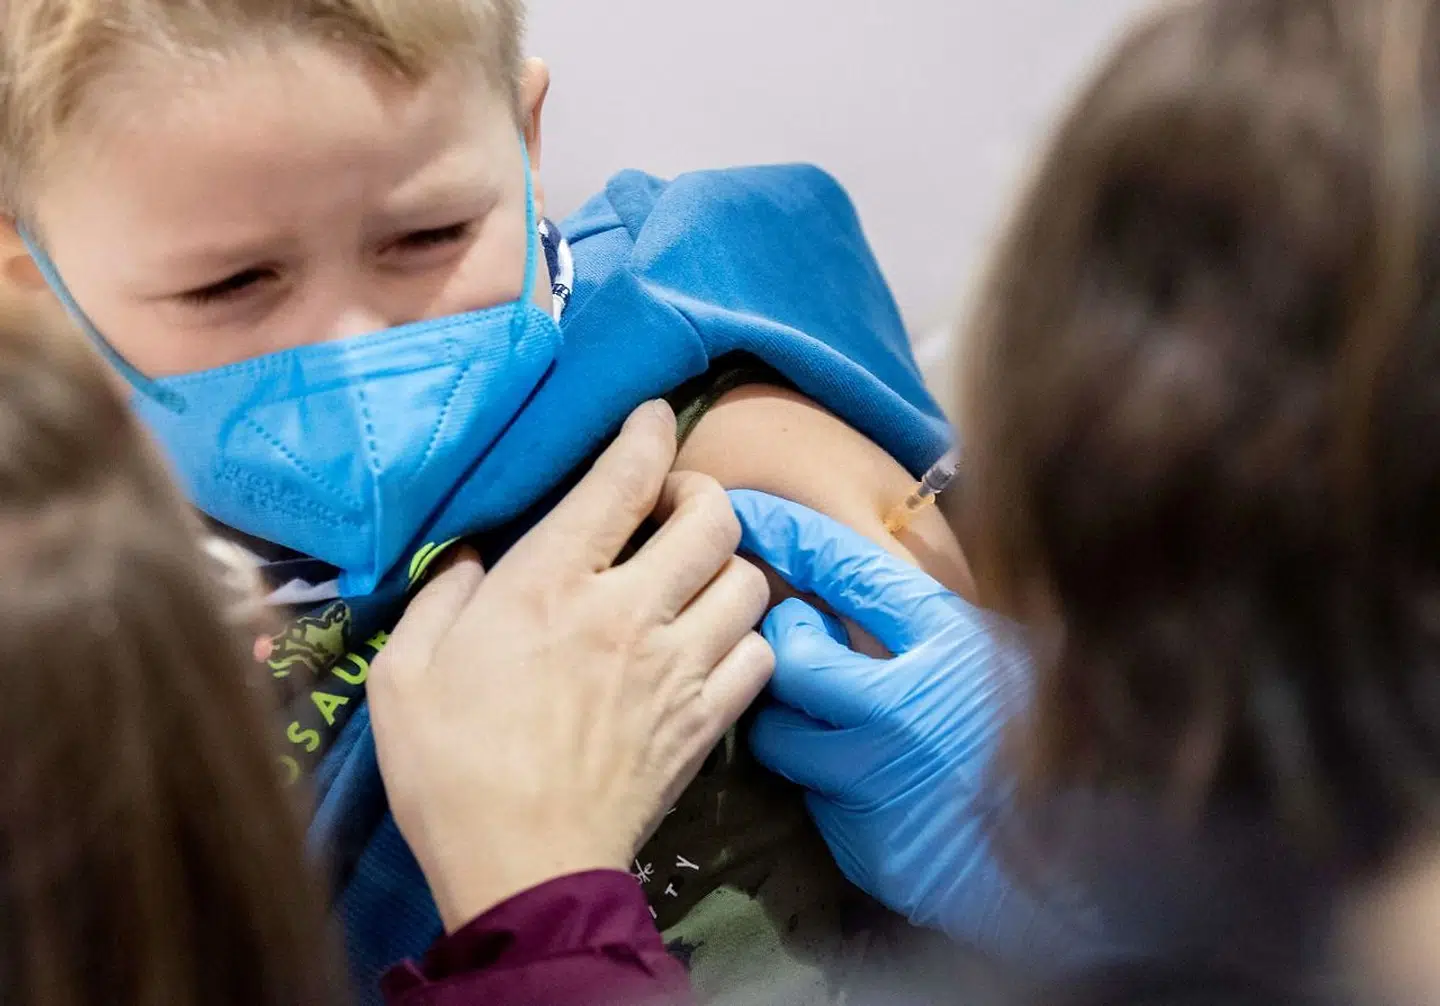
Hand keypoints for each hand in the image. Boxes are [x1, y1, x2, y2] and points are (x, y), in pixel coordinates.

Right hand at [368, 402, 772, 931]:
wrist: (520, 871)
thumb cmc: (448, 771)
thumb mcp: (405, 673)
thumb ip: (441, 598)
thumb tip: (473, 559)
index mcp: (550, 583)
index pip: (624, 477)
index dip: (647, 432)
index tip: (652, 419)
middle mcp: (628, 611)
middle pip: (713, 517)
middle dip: (701, 496)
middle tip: (672, 511)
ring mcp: (677, 666)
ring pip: (748, 582)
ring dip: (727, 568)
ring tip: (696, 579)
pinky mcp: (705, 721)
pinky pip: (760, 655)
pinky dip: (747, 640)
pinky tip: (714, 645)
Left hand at [730, 490, 1069, 962]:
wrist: (1085, 866)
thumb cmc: (1049, 741)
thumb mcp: (1008, 656)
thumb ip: (938, 623)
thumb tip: (861, 578)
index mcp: (950, 645)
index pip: (848, 571)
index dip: (791, 537)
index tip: (750, 515)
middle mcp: (904, 708)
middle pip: (793, 656)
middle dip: (785, 642)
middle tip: (800, 641)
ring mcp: (877, 778)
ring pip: (783, 734)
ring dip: (792, 719)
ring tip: (832, 718)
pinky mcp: (861, 840)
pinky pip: (815, 798)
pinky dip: (830, 783)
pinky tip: (871, 783)